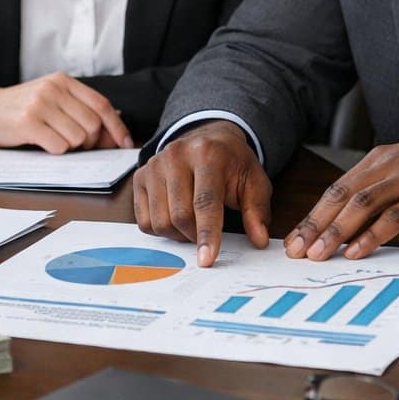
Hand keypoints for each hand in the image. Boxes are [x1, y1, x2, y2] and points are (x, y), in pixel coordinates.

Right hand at [0, 73, 132, 152]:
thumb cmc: (21, 107)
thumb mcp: (52, 99)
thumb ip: (82, 108)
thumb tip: (115, 123)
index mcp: (63, 81)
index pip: (101, 105)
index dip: (116, 127)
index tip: (125, 143)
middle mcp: (53, 89)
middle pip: (92, 125)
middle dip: (89, 141)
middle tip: (74, 143)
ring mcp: (40, 104)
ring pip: (77, 138)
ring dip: (70, 146)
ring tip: (53, 139)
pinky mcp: (28, 123)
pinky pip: (59, 146)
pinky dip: (55, 150)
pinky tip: (42, 143)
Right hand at [133, 120, 271, 266]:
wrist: (209, 139)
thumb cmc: (232, 164)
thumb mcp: (253, 181)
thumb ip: (256, 210)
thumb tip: (258, 240)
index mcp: (208, 154)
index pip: (205, 201)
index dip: (208, 233)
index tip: (207, 260)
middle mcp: (177, 155)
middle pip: (180, 215)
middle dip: (194, 236)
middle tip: (207, 235)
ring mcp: (155, 165)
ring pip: (160, 221)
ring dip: (178, 235)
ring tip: (192, 224)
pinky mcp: (140, 177)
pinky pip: (144, 221)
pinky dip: (161, 230)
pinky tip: (175, 218)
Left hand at [285, 133, 398, 260]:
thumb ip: (381, 189)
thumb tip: (351, 222)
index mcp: (380, 158)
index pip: (337, 188)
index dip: (313, 214)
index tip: (295, 238)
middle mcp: (388, 165)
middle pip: (341, 195)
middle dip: (315, 224)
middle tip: (296, 250)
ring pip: (362, 205)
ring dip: (336, 232)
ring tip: (318, 254)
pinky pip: (393, 217)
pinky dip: (372, 235)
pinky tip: (357, 251)